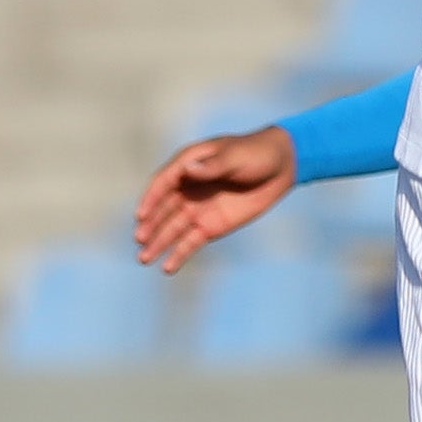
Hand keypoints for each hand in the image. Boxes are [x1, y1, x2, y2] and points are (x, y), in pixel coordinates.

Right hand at [133, 126, 298, 273]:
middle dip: (151, 225)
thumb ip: (212, 167)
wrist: (280, 167)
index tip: (141, 215)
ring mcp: (197, 209)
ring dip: (158, 243)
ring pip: (172, 228)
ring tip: (144, 259)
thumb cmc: (255, 153)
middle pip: (163, 209)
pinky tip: (167, 268)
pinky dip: (179, 254)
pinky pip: (190, 242)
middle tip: (140, 240)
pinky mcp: (210, 226)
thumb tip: (189, 170)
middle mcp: (187, 188)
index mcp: (188, 165)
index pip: (163, 183)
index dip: (151, 199)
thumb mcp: (234, 157)